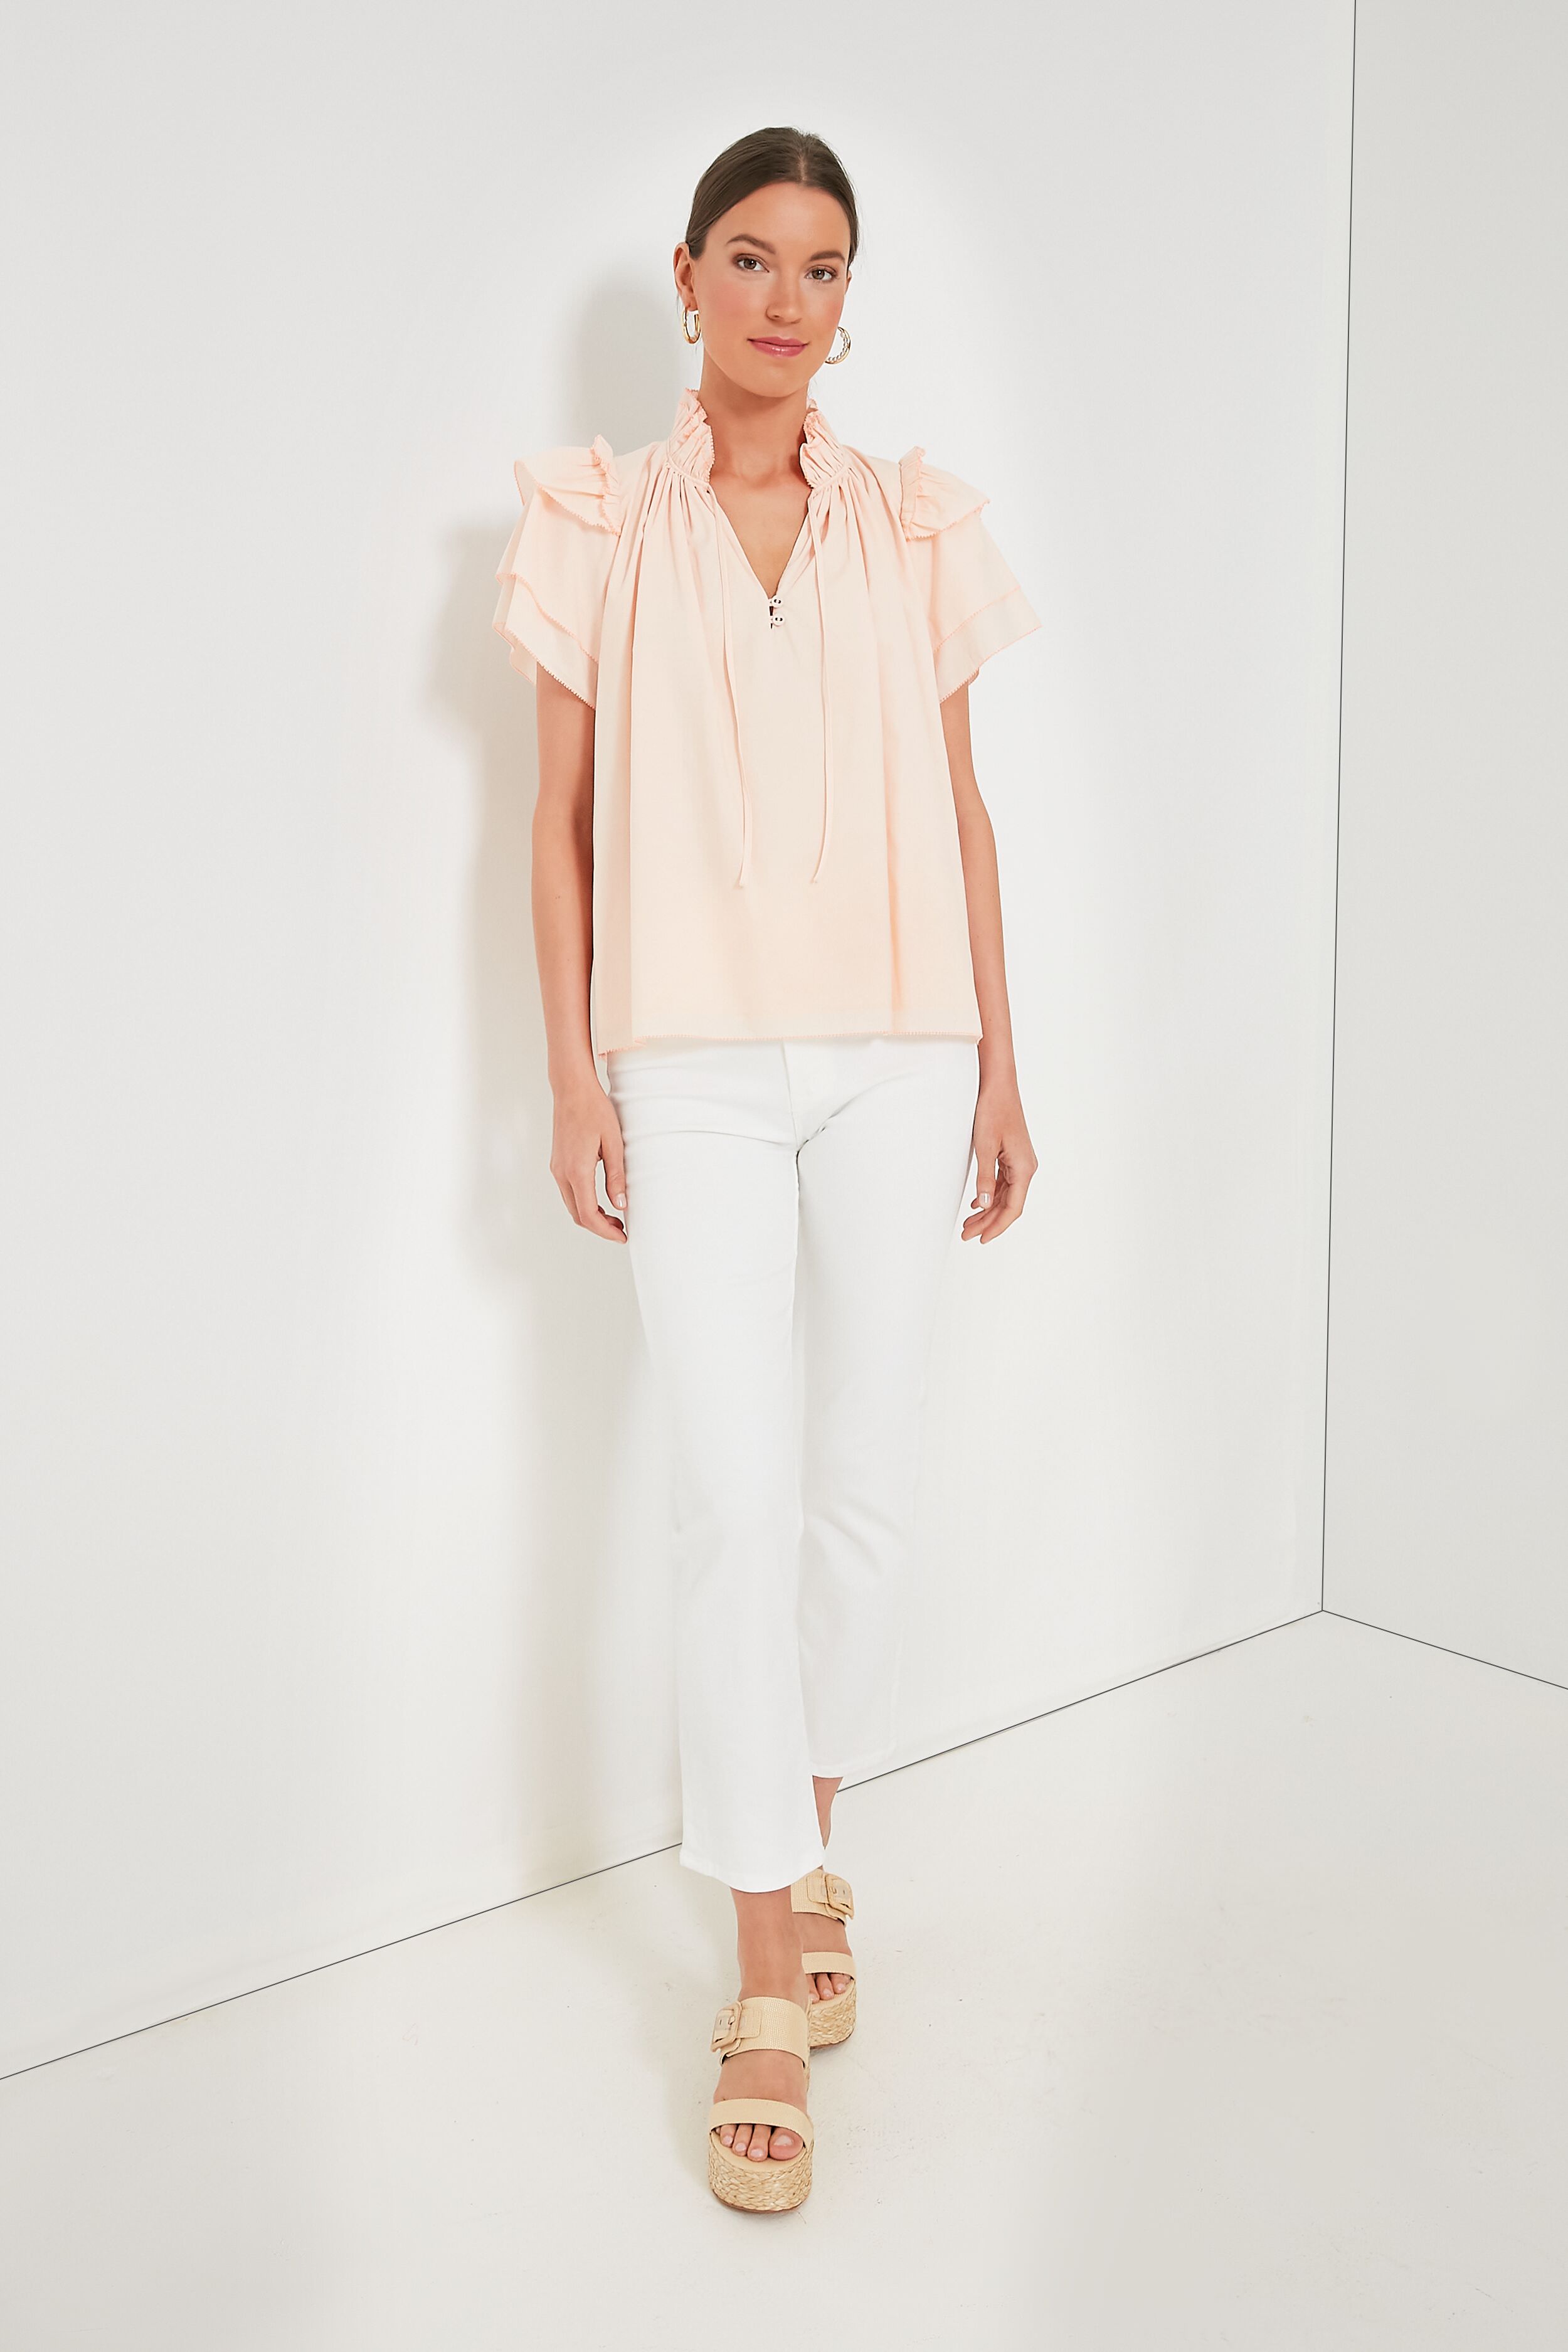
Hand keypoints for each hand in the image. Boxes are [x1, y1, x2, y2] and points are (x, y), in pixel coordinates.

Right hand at [550, 1071, 628, 1243]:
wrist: (571, 1089)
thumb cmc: (595, 1111)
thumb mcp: (614, 1144)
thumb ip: (617, 1177)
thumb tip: (621, 1205)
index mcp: (577, 1171)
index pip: (589, 1215)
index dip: (606, 1231)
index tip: (623, 1236)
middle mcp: (562, 1173)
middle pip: (578, 1215)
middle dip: (600, 1227)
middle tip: (622, 1228)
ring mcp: (557, 1168)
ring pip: (572, 1205)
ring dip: (592, 1216)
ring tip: (615, 1216)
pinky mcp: (557, 1163)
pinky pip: (569, 1192)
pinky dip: (584, 1203)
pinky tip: (601, 1199)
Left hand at [963, 1077, 1036, 1243]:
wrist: (998, 1085)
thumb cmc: (993, 1110)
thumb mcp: (985, 1146)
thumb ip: (985, 1177)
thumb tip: (985, 1204)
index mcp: (1024, 1168)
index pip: (1013, 1208)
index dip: (997, 1227)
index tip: (981, 1240)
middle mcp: (1026, 1167)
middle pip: (1009, 1205)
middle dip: (988, 1222)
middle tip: (966, 1235)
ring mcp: (1020, 1161)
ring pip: (1005, 1195)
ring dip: (987, 1210)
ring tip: (968, 1224)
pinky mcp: (1012, 1155)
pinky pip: (1004, 1182)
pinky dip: (990, 1195)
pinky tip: (977, 1204)